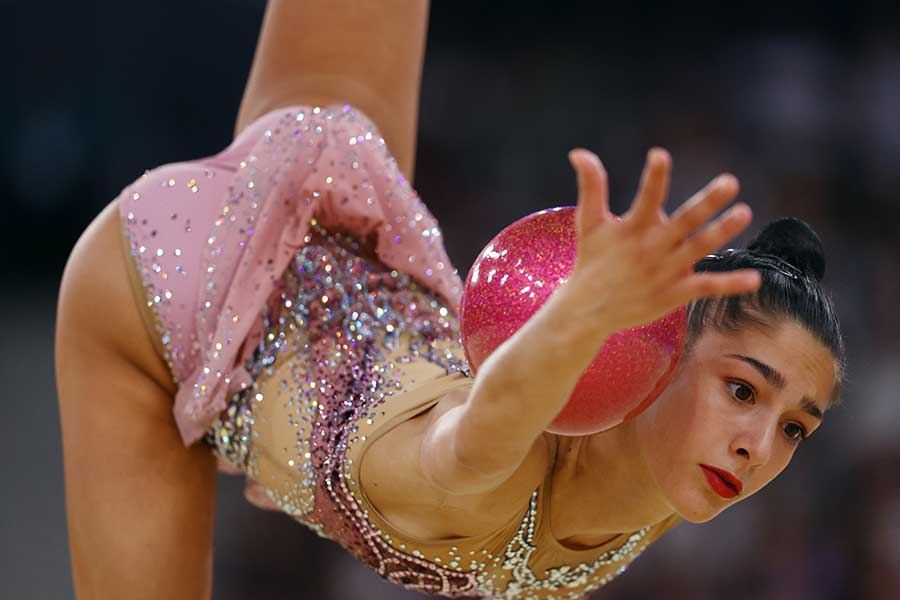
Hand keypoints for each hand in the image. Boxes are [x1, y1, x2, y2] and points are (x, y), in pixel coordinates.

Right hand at [561, 147, 761, 331]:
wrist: (588, 310)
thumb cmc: (592, 260)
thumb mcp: (588, 223)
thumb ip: (591, 186)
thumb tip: (578, 152)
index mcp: (632, 228)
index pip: (645, 197)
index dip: (653, 177)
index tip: (659, 155)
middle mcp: (651, 247)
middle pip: (684, 221)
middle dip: (707, 202)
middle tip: (730, 182)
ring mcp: (665, 271)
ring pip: (699, 247)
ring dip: (722, 231)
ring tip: (743, 212)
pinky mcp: (674, 293)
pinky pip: (706, 287)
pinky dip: (730, 284)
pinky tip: (755, 279)